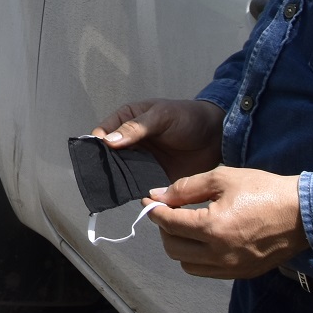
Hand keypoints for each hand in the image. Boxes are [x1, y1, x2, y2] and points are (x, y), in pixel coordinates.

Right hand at [97, 98, 225, 180]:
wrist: (217, 136)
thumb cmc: (187, 117)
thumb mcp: (161, 116)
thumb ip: (136, 127)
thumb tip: (108, 141)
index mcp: (126, 122)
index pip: (102, 134)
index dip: (96, 146)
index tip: (95, 159)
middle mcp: (129, 143)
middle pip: (108, 157)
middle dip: (106, 168)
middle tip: (104, 180)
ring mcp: (141, 162)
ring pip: (122, 174)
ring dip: (120, 182)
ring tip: (119, 190)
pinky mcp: (154, 178)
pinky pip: (140, 187)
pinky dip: (138, 192)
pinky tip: (137, 196)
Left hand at [149, 167, 307, 278]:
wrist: (303, 213)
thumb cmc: (263, 189)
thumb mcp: (221, 178)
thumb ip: (185, 187)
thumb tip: (157, 195)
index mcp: (214, 228)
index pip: (169, 224)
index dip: (154, 211)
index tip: (149, 202)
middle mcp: (221, 254)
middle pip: (173, 248)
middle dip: (164, 229)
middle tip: (168, 211)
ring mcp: (233, 268)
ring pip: (187, 264)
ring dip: (179, 245)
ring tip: (185, 225)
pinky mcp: (243, 273)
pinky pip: (207, 271)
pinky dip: (197, 257)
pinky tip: (203, 238)